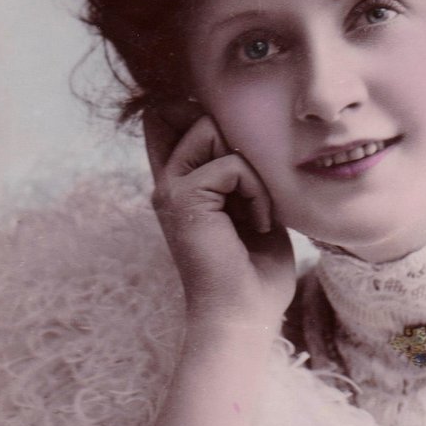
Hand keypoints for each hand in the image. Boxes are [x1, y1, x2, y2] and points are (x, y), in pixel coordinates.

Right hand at [143, 110, 295, 343]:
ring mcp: (169, 189)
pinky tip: (257, 225)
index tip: (234, 145)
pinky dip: (256, 193)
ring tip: (255, 213)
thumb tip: (244, 129)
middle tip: (251, 197)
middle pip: (197, 116)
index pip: (168, 118)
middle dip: (238, 145)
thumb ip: (240, 169)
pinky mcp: (181, 198)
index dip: (196, 111)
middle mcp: (168, 182)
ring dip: (251, 171)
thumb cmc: (256, 271)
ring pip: (211, 131)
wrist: (244, 314)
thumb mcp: (251, 207)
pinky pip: (232, 165)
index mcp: (181, 184)